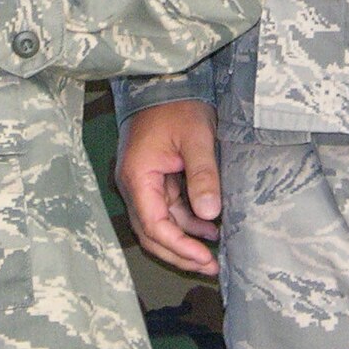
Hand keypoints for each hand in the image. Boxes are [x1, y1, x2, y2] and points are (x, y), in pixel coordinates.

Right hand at [117, 100, 221, 274]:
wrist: (165, 82)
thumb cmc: (177, 106)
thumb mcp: (196, 137)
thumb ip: (203, 175)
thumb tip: (210, 214)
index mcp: (137, 176)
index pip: (153, 225)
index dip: (179, 247)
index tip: (205, 258)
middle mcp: (133, 184)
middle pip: (151, 232)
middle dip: (180, 253)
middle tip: (210, 266)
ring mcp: (141, 182)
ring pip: (159, 224)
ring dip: (184, 239)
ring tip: (215, 249)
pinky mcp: (152, 178)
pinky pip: (166, 209)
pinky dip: (185, 221)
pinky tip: (208, 226)